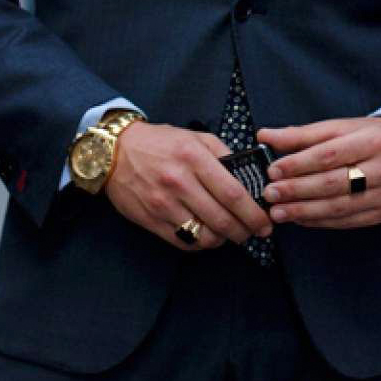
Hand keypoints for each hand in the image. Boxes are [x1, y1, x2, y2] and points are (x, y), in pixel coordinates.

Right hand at [104, 123, 273, 252]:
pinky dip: (201, 243)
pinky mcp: (152, 221)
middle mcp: (179, 182)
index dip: (254, 213)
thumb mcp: (195, 137)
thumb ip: (223, 154)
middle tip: (254, 232)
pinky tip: (207, 234)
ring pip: (205, 236)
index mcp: (194, 158)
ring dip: (224, 239)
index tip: (265, 221)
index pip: (233, 193)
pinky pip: (184, 242)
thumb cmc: (159, 143)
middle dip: (245, 231)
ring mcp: (164, 205)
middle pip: (222, 220)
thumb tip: (249, 176)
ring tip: (230, 233)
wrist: (114, 152)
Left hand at [257, 117, 380, 228]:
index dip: (299, 164)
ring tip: (278, 211)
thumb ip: (302, 134)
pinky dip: (319, 221)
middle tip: (270, 193)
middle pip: (334, 183)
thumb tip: (265, 136)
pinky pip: (346, 221)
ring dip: (304, 211)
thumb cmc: (369, 137)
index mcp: (375, 140)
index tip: (273, 170)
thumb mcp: (341, 127)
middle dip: (297, 190)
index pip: (330, 154)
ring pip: (339, 207)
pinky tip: (299, 217)